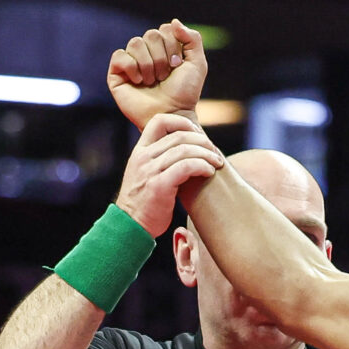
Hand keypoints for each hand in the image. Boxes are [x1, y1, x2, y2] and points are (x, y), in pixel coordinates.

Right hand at [108, 18, 206, 127]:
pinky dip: (132, 68)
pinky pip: (120, 56)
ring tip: (152, 82)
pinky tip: (138, 82)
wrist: (171, 115)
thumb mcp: (197, 64)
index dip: (173, 47)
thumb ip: (193, 39)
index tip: (177, 66)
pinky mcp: (117, 73)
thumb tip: (174, 21)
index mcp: (164, 47)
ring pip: (135, 43)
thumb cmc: (184, 93)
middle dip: (161, 58)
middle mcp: (147, 52)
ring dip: (148, 65)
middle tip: (164, 77)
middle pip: (151, 34)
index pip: (165, 29)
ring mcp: (131, 62)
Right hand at [114, 110, 225, 233]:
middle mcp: (143, 157)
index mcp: (140, 151)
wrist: (130, 226)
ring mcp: (150, 171)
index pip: (160, 121)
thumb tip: (186, 151)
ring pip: (184, 150)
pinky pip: (185, 167)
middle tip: (215, 152)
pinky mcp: (159, 186)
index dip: (182, 122)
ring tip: (217, 163)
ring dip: (206, 154)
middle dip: (202, 141)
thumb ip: (160, 161)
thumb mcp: (146, 175)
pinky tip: (209, 173)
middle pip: (178, 136)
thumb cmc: (145, 204)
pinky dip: (201, 166)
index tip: (197, 134)